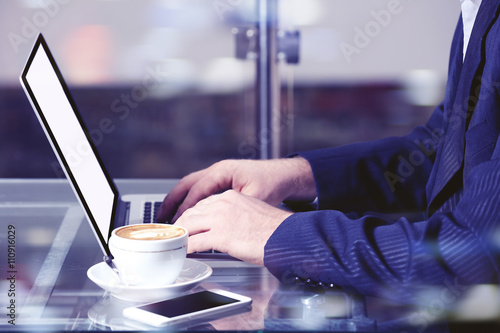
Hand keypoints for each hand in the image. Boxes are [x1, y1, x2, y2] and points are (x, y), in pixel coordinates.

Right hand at [157, 157, 314, 221]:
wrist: (283, 175)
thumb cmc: (271, 183)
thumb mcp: (254, 198)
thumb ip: (234, 210)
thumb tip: (216, 226)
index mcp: (222, 171)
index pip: (196, 190)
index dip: (185, 207)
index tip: (176, 222)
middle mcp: (217, 170)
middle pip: (186, 184)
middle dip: (171, 201)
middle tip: (159, 219)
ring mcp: (217, 174)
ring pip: (189, 185)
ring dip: (177, 200)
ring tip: (165, 217)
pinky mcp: (220, 180)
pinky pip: (198, 189)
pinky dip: (187, 200)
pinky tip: (183, 212)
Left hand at [174, 190, 292, 265]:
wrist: (285, 235)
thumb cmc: (273, 228)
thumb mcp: (251, 211)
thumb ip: (235, 213)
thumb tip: (225, 225)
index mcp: (231, 196)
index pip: (203, 203)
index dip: (192, 215)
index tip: (187, 222)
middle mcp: (223, 203)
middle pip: (192, 212)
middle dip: (182, 224)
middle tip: (176, 233)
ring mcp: (220, 219)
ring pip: (189, 225)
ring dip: (181, 235)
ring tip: (176, 243)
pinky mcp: (221, 235)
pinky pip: (195, 242)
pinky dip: (187, 248)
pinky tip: (185, 252)